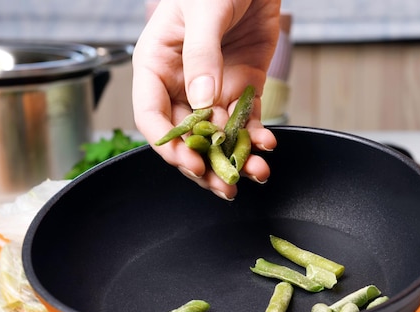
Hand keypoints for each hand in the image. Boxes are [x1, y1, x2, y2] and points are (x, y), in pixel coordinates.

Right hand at [132, 0, 280, 199]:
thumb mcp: (204, 12)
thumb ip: (201, 56)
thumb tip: (202, 101)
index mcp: (158, 65)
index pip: (153, 115)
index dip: (170, 145)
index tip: (191, 163)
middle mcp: (183, 83)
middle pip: (188, 136)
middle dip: (206, 164)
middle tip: (225, 186)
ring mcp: (214, 88)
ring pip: (219, 136)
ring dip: (234, 158)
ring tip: (254, 174)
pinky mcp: (243, 88)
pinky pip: (247, 121)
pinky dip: (257, 138)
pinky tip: (267, 147)